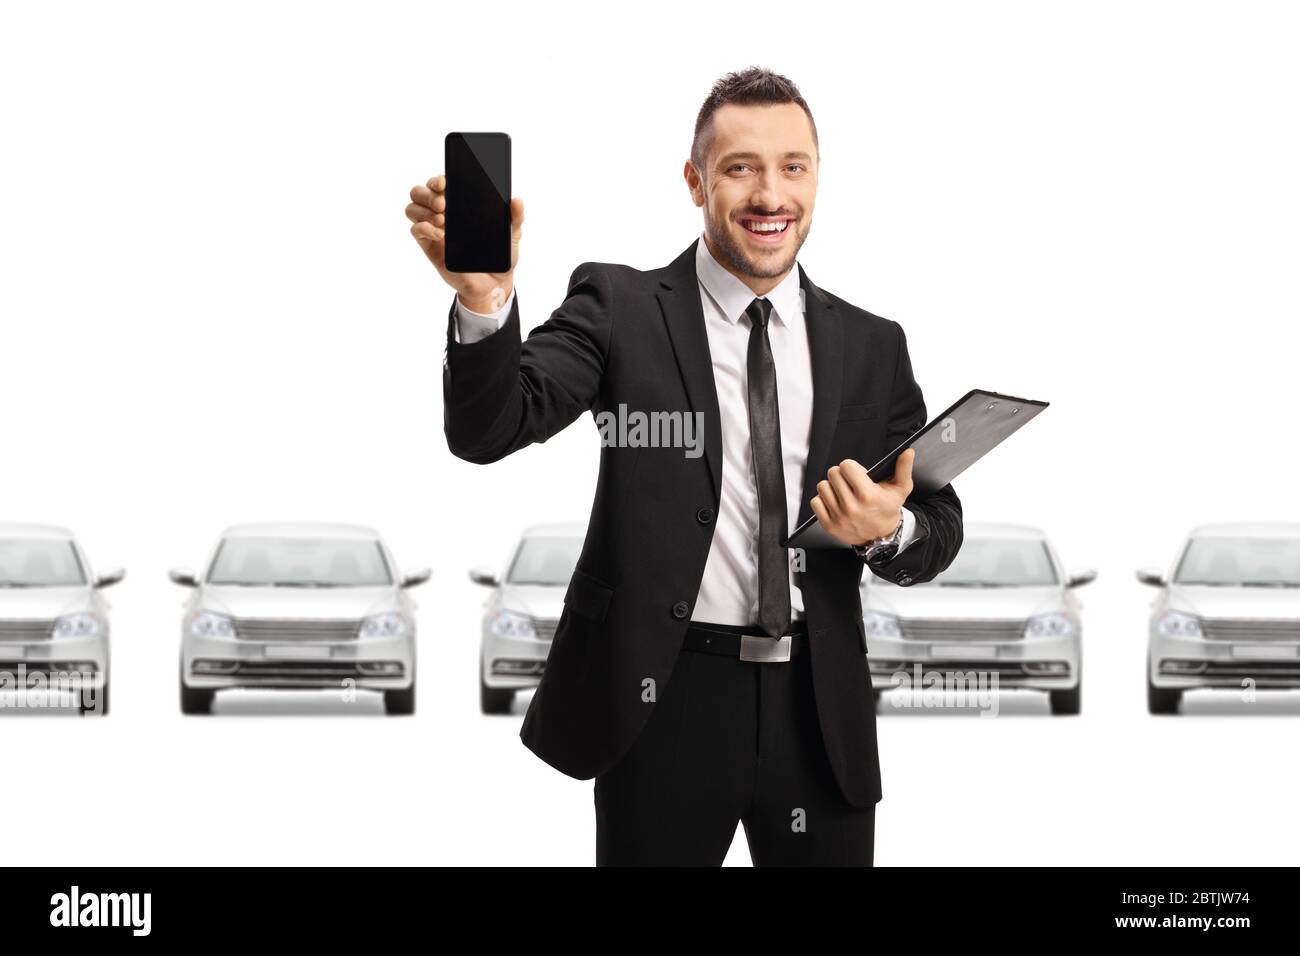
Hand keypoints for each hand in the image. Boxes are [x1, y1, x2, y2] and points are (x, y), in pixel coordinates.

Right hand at [406, 173, 524, 313]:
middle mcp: (441, 213)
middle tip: (443, 204)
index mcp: (458, 204)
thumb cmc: (498, 256)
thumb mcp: (512, 236)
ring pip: (412, 208)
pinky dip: (424, 228)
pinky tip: (440, 234)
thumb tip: (517, 201)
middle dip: (427, 192)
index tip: (445, 182)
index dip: (437, 179)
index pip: (439, 183)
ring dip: (423, 209)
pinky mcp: (429, 246)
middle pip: (419, 192)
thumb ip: (516, 217)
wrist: (493, 284)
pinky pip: (415, 230)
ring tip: (442, 219)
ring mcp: (433, 229)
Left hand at [810, 448, 915, 546]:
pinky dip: (823, 500)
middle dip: (841, 475)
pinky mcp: (829, 525)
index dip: (851, 467)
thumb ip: (904, 468)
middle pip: (833, 474)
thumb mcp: (900, 489)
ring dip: (831, 487)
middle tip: (849, 483)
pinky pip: (815, 502)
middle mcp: (852, 506)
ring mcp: (839, 517)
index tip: (856, 473)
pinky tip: (834, 502)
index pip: (846, 465)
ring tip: (842, 492)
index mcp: (868, 495)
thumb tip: (907, 452)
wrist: (882, 538)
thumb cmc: (889, 510)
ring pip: (822, 486)